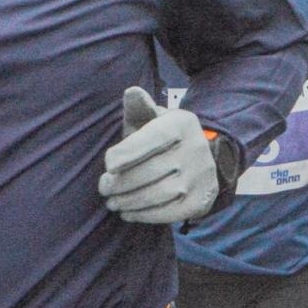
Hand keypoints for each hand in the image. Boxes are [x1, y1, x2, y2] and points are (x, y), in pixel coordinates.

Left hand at [99, 87, 218, 224]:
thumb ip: (140, 106)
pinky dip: (144, 215)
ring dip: (128, 201)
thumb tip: (132, 92)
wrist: (203, 158)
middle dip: (119, 183)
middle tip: (104, 188)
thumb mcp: (153, 117)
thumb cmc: (164, 137)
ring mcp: (200, 177)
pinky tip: (129, 212)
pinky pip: (168, 213)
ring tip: (113, 202)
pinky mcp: (201, 201)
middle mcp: (195, 149)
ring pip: (157, 194)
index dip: (124, 154)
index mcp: (181, 124)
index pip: (149, 140)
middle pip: (149, 171)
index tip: (108, 165)